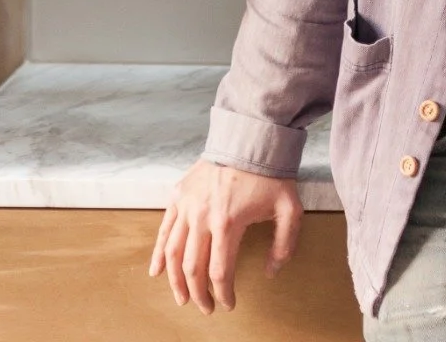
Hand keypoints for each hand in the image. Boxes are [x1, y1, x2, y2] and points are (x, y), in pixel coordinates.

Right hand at [148, 157, 302, 314]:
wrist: (252, 137)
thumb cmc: (270, 173)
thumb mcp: (289, 207)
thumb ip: (284, 243)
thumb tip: (271, 271)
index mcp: (228, 223)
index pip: (219, 272)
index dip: (223, 294)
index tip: (228, 304)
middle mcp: (202, 216)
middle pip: (193, 268)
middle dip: (199, 294)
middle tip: (206, 308)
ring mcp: (187, 205)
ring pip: (173, 253)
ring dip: (175, 281)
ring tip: (181, 298)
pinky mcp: (178, 194)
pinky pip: (163, 229)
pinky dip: (158, 253)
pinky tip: (156, 271)